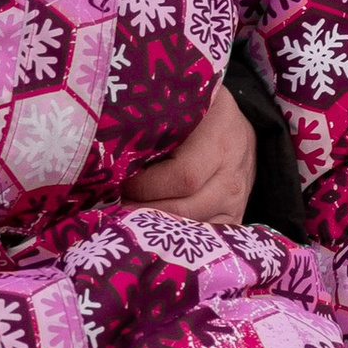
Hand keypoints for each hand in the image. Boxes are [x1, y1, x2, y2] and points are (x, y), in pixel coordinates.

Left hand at [121, 84, 254, 226]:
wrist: (235, 130)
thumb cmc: (198, 116)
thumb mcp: (181, 111)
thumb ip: (154, 129)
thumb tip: (112, 153)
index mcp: (218, 142)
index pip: (182, 177)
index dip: (144, 185)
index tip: (119, 182)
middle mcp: (231, 177)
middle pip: (185, 207)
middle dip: (144, 210)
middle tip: (116, 205)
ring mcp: (236, 201)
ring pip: (193, 227)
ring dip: (156, 226)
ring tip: (129, 216)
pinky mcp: (234, 217)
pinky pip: (204, 237)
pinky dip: (175, 236)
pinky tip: (152, 230)